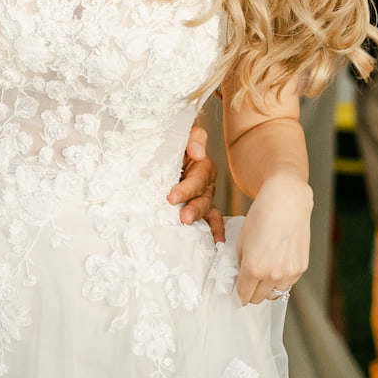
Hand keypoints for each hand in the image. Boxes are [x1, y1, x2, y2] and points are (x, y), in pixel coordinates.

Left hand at [170, 124, 225, 242]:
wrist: (161, 152)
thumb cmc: (171, 143)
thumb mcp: (180, 134)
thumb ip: (192, 137)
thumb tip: (198, 153)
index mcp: (201, 163)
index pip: (198, 177)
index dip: (187, 188)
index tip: (171, 197)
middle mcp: (205, 181)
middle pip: (203, 195)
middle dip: (193, 207)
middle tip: (183, 217)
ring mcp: (204, 195)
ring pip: (206, 208)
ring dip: (198, 217)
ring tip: (187, 224)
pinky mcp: (201, 207)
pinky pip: (213, 219)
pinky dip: (216, 230)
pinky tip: (217, 243)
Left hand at [234, 176, 310, 304]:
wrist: (286, 201)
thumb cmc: (261, 216)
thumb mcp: (241, 240)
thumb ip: (241, 263)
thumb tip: (241, 278)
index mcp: (254, 268)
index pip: (243, 295)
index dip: (238, 296)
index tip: (237, 295)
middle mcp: (272, 274)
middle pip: (258, 298)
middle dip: (251, 293)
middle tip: (249, 282)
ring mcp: (289, 273)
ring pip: (274, 294)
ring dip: (267, 288)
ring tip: (264, 272)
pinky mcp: (301, 268)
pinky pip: (288, 284)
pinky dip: (281, 280)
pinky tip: (277, 265)